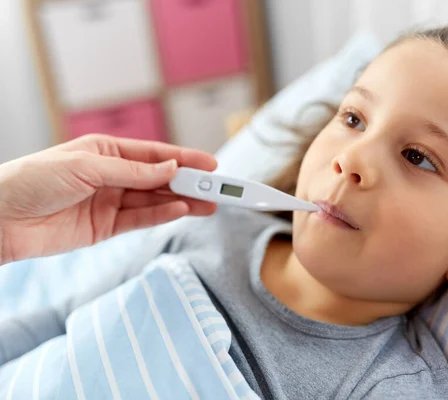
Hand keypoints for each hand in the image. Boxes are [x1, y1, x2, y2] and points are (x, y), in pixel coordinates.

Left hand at [0, 134, 217, 264]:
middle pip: (160, 179)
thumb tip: (170, 168)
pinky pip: (141, 220)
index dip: (185, 159)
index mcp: (106, 151)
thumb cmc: (32, 180)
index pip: (155, 154)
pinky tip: (182, 211)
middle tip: (219, 188)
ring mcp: (110, 202)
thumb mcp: (86, 166)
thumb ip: (132, 171)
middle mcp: (112, 175)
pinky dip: (162, 216)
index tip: (212, 165)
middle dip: (190, 182)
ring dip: (183, 201)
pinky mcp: (105, 228)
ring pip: (156, 201)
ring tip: (210, 204)